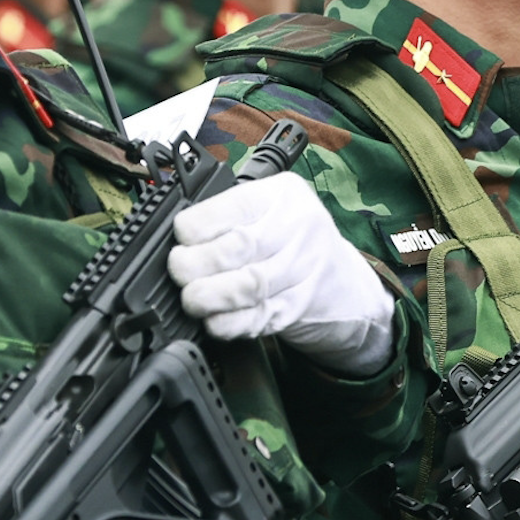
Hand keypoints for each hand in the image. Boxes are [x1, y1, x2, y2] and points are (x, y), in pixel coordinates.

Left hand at [171, 170, 397, 376]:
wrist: (344, 282)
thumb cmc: (294, 240)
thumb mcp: (272, 210)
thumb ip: (230, 217)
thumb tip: (174, 237)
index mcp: (284, 196)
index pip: (236, 206)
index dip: (198, 225)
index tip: (180, 238)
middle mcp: (299, 229)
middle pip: (240, 246)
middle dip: (197, 263)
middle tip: (178, 271)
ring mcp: (303, 270)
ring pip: (249, 285)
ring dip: (210, 296)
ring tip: (191, 298)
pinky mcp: (298, 308)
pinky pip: (258, 317)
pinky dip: (229, 323)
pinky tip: (213, 322)